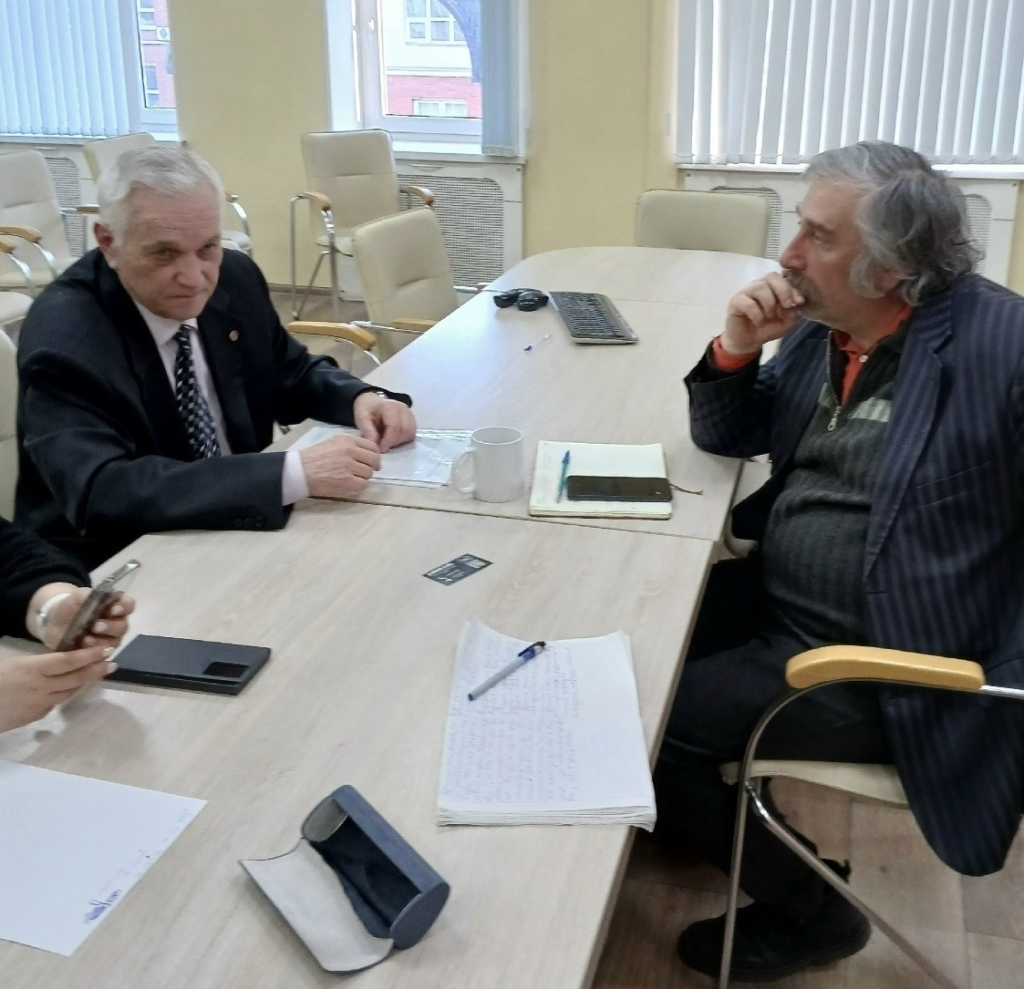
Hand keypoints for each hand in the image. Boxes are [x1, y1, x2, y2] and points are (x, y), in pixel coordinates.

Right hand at [0, 646, 115, 732]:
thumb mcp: (12, 664)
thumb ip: (36, 664)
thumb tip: (58, 661)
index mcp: (32, 669)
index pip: (68, 661)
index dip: (89, 655)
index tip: (107, 649)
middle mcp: (40, 687)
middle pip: (75, 678)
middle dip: (96, 669)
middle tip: (113, 662)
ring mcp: (40, 704)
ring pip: (70, 691)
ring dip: (85, 681)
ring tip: (99, 672)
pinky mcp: (36, 716)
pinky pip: (57, 702)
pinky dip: (67, 693)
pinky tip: (73, 686)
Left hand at [45, 588, 134, 650]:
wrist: (55, 622)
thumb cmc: (71, 606)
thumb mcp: (77, 597)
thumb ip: (91, 595)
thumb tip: (104, 596)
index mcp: (115, 606)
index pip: (128, 605)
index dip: (124, 607)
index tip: (113, 609)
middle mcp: (117, 623)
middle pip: (123, 626)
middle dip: (110, 627)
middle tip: (96, 627)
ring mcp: (110, 639)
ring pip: (114, 642)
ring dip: (101, 641)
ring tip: (86, 640)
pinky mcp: (100, 652)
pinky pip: (104, 656)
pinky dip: (95, 653)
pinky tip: (84, 649)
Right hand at [300, 434, 381, 496]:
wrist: (299, 471)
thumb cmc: (314, 457)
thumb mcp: (333, 442)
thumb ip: (350, 445)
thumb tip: (366, 453)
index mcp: (348, 440)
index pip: (373, 447)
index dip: (374, 455)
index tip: (370, 461)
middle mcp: (351, 451)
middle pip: (374, 460)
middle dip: (371, 467)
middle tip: (364, 471)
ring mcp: (350, 466)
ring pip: (369, 473)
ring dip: (363, 477)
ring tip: (351, 477)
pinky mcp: (348, 481)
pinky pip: (363, 484)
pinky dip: (358, 486)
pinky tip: (349, 484)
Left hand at [353, 391, 416, 452]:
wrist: (372, 403)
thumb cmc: (367, 410)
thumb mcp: (362, 418)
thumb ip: (368, 431)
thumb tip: (375, 446)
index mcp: (390, 406)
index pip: (395, 426)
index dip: (388, 441)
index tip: (380, 449)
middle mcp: (404, 409)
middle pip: (405, 430)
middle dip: (394, 442)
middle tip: (382, 446)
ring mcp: (410, 415)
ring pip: (410, 433)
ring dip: (399, 442)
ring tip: (387, 442)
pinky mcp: (413, 421)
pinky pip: (412, 434)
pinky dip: (403, 440)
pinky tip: (393, 440)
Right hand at [721, 273, 804, 355]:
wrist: (748, 342)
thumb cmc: (767, 329)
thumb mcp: (786, 322)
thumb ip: (792, 311)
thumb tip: (793, 302)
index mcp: (772, 287)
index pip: (783, 278)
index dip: (792, 288)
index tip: (799, 302)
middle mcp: (759, 285)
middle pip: (771, 276)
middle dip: (783, 290)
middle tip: (787, 306)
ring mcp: (746, 292)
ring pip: (760, 287)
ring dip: (769, 304)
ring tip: (769, 317)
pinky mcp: (735, 302)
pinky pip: (748, 302)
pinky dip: (757, 314)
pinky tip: (759, 323)